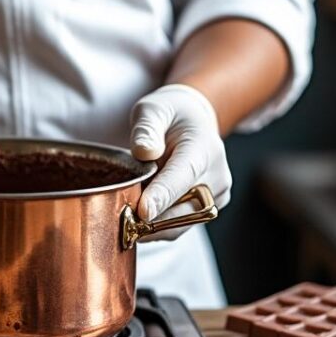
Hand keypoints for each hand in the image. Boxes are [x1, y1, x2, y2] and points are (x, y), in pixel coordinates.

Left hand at [129, 84, 231, 240]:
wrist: (193, 122)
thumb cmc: (170, 114)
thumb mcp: (153, 110)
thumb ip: (146, 128)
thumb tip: (144, 152)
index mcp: (204, 148)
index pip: (182, 177)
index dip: (161, 196)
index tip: (143, 212)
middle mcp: (216, 175)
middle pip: (182, 209)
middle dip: (150, 217)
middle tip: (119, 215)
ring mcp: (215, 195)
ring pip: (180, 223)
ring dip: (152, 224)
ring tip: (127, 211)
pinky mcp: (209, 208)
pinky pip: (179, 226)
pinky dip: (157, 225)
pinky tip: (140, 214)